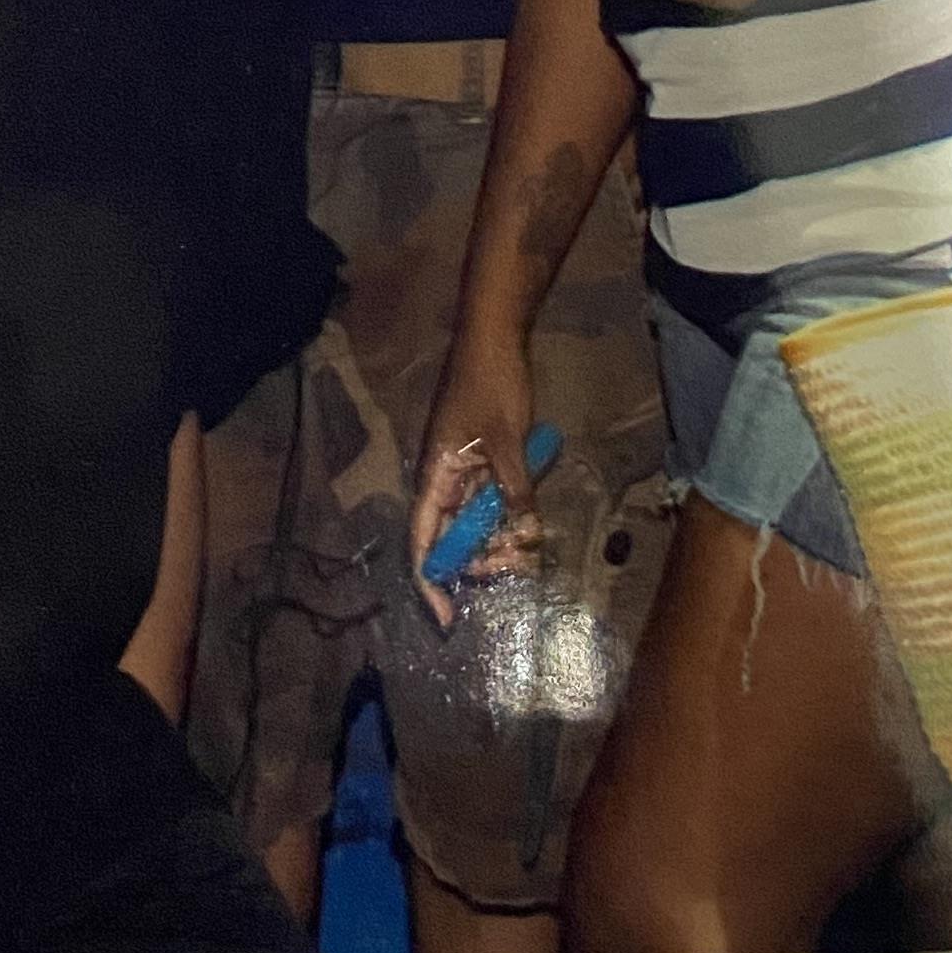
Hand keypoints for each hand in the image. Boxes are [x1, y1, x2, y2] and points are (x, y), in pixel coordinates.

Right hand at [407, 333, 539, 633]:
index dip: (429, 583)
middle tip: (515, 573)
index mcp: (435, 475)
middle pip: (451, 539)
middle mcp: (444, 479)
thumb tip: (527, 541)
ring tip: (528, 552)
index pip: (422, 542)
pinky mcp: (485, 459)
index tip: (446, 618)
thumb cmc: (491, 383)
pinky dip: (508, 517)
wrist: (496, 334)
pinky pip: (491, 501)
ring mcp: (464, 469)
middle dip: (478, 564)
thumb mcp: (508, 441)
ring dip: (498, 542)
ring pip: (475, 522)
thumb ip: (516, 492)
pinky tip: (529, 528)